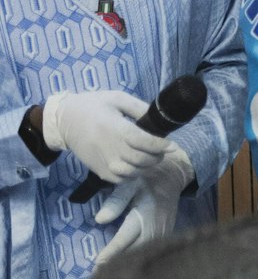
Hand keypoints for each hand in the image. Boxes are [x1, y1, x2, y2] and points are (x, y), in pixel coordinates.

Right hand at [40, 89, 168, 183]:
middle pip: (144, 160)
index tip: (172, 145)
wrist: (64, 121)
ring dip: (148, 166)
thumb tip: (159, 118)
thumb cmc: (92, 106)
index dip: (162, 146)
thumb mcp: (117, 98)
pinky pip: (123, 180)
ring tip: (150, 156)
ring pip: (135, 172)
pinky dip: (134, 174)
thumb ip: (139, 108)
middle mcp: (111, 149)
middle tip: (162, 148)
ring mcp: (105, 163)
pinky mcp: (100, 171)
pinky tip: (136, 164)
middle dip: (158, 155)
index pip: (145, 143)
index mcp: (116, 129)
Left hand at [94, 141, 192, 266]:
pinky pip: (152, 250)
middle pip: (135, 251)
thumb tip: (99, 220)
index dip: (111, 253)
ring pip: (145, 253)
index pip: (124, 239)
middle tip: (101, 275)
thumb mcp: (129, 184)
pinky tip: (130, 264)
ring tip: (113, 274)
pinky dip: (141, 258)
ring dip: (130, 264)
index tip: (98, 265)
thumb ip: (115, 201)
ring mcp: (164, 232)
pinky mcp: (167, 234)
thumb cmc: (147, 179)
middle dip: (118, 263)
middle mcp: (155, 227)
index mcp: (144, 215)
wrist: (173, 176)